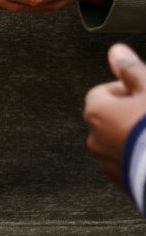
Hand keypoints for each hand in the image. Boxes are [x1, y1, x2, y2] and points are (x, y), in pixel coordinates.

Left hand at [84, 43, 145, 185]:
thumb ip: (131, 69)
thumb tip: (116, 50)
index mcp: (96, 113)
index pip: (101, 93)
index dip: (124, 88)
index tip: (143, 90)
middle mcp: (95, 139)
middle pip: (110, 118)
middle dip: (131, 114)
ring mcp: (109, 164)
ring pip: (119, 142)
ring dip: (134, 136)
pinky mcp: (125, 184)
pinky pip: (129, 163)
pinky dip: (140, 156)